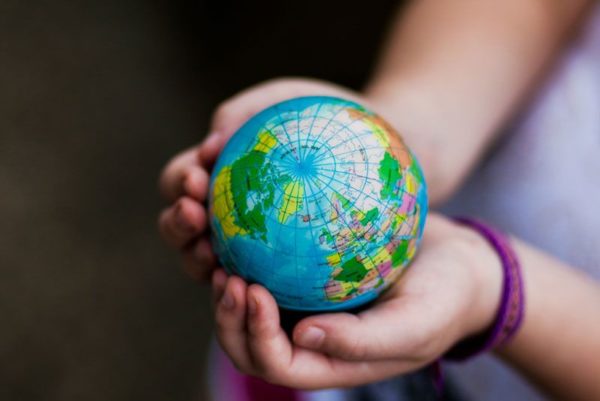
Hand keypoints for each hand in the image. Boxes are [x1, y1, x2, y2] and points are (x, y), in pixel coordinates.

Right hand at [157, 78, 370, 280]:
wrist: (370, 148)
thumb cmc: (321, 119)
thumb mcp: (284, 99)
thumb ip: (244, 112)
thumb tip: (213, 141)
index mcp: (214, 176)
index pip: (181, 182)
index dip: (178, 183)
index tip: (197, 179)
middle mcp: (219, 214)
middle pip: (178, 229)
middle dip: (177, 226)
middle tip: (195, 216)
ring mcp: (241, 247)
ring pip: (204, 265)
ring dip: (199, 262)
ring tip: (216, 259)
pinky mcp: (271, 274)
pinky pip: (251, 287)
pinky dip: (245, 289)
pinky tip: (257, 287)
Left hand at [212, 214, 502, 389]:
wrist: (459, 265)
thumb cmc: (444, 300)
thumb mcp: (416, 324)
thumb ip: (364, 342)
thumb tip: (303, 338)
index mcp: (330, 360)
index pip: (276, 362)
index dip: (253, 334)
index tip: (252, 287)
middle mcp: (312, 337)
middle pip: (250, 340)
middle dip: (227, 314)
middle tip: (223, 272)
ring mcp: (309, 305)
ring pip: (252, 304)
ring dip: (229, 286)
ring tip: (219, 249)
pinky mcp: (312, 273)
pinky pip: (273, 265)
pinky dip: (252, 251)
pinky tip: (246, 218)